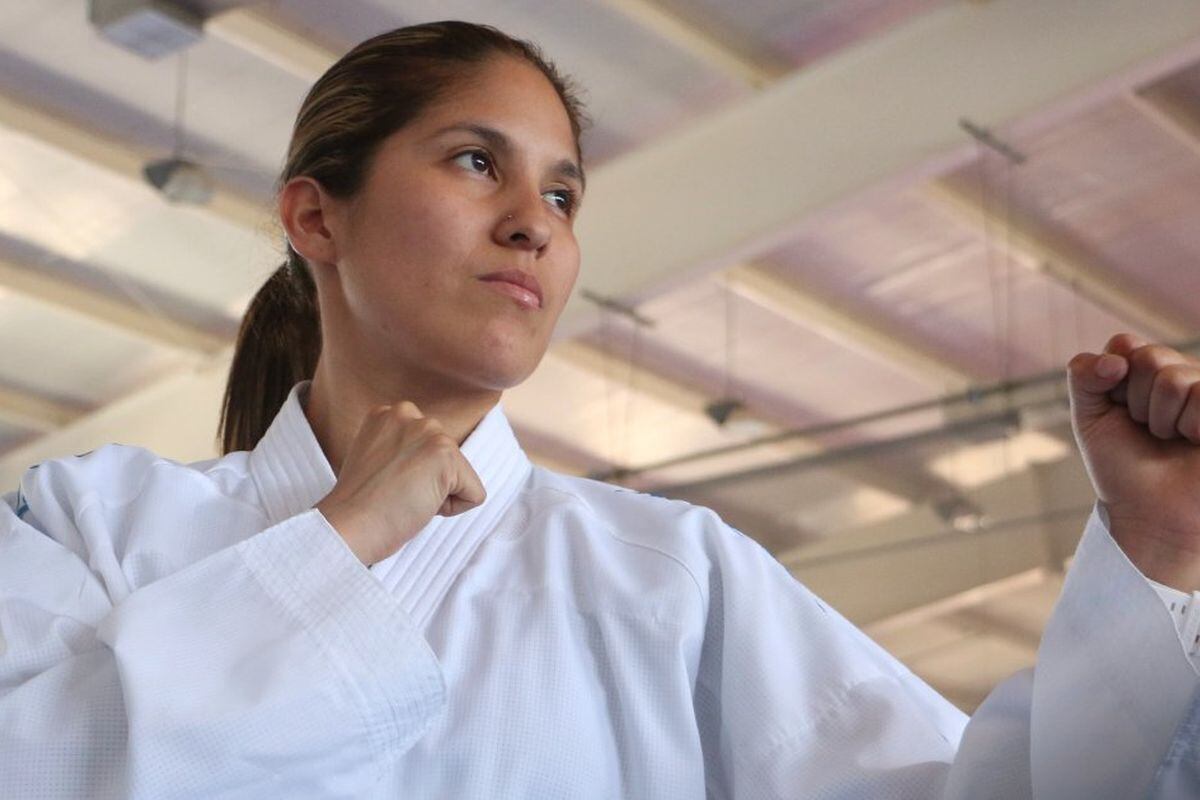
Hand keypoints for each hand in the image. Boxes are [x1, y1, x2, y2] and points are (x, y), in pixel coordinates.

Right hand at [315, 402, 485, 564]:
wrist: (348, 527)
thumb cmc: (359, 507)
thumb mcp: (377, 460)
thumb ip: (402, 451)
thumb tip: (428, 465)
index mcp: (387, 414)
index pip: (427, 447)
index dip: (412, 475)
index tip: (385, 485)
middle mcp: (408, 413)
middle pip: (447, 457)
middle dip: (429, 481)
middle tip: (395, 494)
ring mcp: (428, 431)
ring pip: (461, 475)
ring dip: (439, 495)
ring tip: (404, 499)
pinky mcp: (446, 455)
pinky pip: (474, 494)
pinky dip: (453, 510)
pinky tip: (418, 506)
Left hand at [1068, 333, 1199, 590]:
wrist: (1150, 514)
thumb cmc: (1121, 466)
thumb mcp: (1088, 416)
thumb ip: (1084, 376)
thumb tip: (1116, 359)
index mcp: (1148, 372)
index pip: (1125, 344)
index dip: (1111, 379)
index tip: (1116, 410)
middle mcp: (1181, 375)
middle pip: (1150, 356)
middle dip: (1136, 400)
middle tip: (1146, 429)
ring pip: (1175, 378)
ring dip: (1161, 417)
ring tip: (1170, 438)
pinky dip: (1190, 423)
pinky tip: (1195, 440)